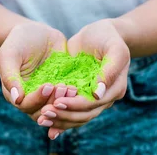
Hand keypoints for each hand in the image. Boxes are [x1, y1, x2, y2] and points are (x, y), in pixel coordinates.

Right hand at [0, 22, 74, 120]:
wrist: (36, 32)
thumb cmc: (18, 42)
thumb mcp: (9, 55)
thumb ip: (10, 76)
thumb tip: (16, 99)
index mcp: (16, 94)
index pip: (27, 106)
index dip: (38, 99)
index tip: (48, 85)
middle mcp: (32, 99)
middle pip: (43, 112)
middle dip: (54, 102)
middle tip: (62, 87)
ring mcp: (48, 96)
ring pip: (57, 109)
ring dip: (65, 102)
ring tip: (71, 88)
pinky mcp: (61, 89)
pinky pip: (69, 99)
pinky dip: (74, 97)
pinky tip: (78, 87)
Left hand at [36, 19, 130, 138]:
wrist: (101, 33)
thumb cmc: (109, 38)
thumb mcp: (115, 50)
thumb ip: (110, 71)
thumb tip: (98, 94)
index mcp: (115, 89)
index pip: (94, 104)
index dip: (75, 105)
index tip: (57, 102)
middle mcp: (104, 98)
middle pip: (84, 115)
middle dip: (64, 115)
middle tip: (45, 112)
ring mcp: (92, 99)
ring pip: (77, 117)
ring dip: (59, 120)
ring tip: (41, 119)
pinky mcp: (80, 95)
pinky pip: (70, 111)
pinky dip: (58, 119)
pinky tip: (44, 123)